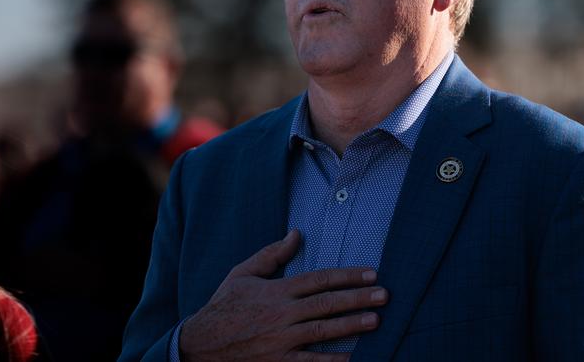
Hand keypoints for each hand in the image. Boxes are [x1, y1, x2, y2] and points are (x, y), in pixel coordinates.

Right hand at [179, 230, 387, 360]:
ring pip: (322, 332)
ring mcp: (281, 341)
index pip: (319, 280)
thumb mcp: (243, 273)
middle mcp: (281, 315)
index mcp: (276, 291)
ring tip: (376, 321)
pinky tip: (353, 358)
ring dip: (351, 326)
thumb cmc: (224, 305)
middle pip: (326, 304)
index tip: (371, 273)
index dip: (347, 276)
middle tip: (384, 295)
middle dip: (357, 298)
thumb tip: (296, 234)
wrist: (200, 345)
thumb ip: (272, 254)